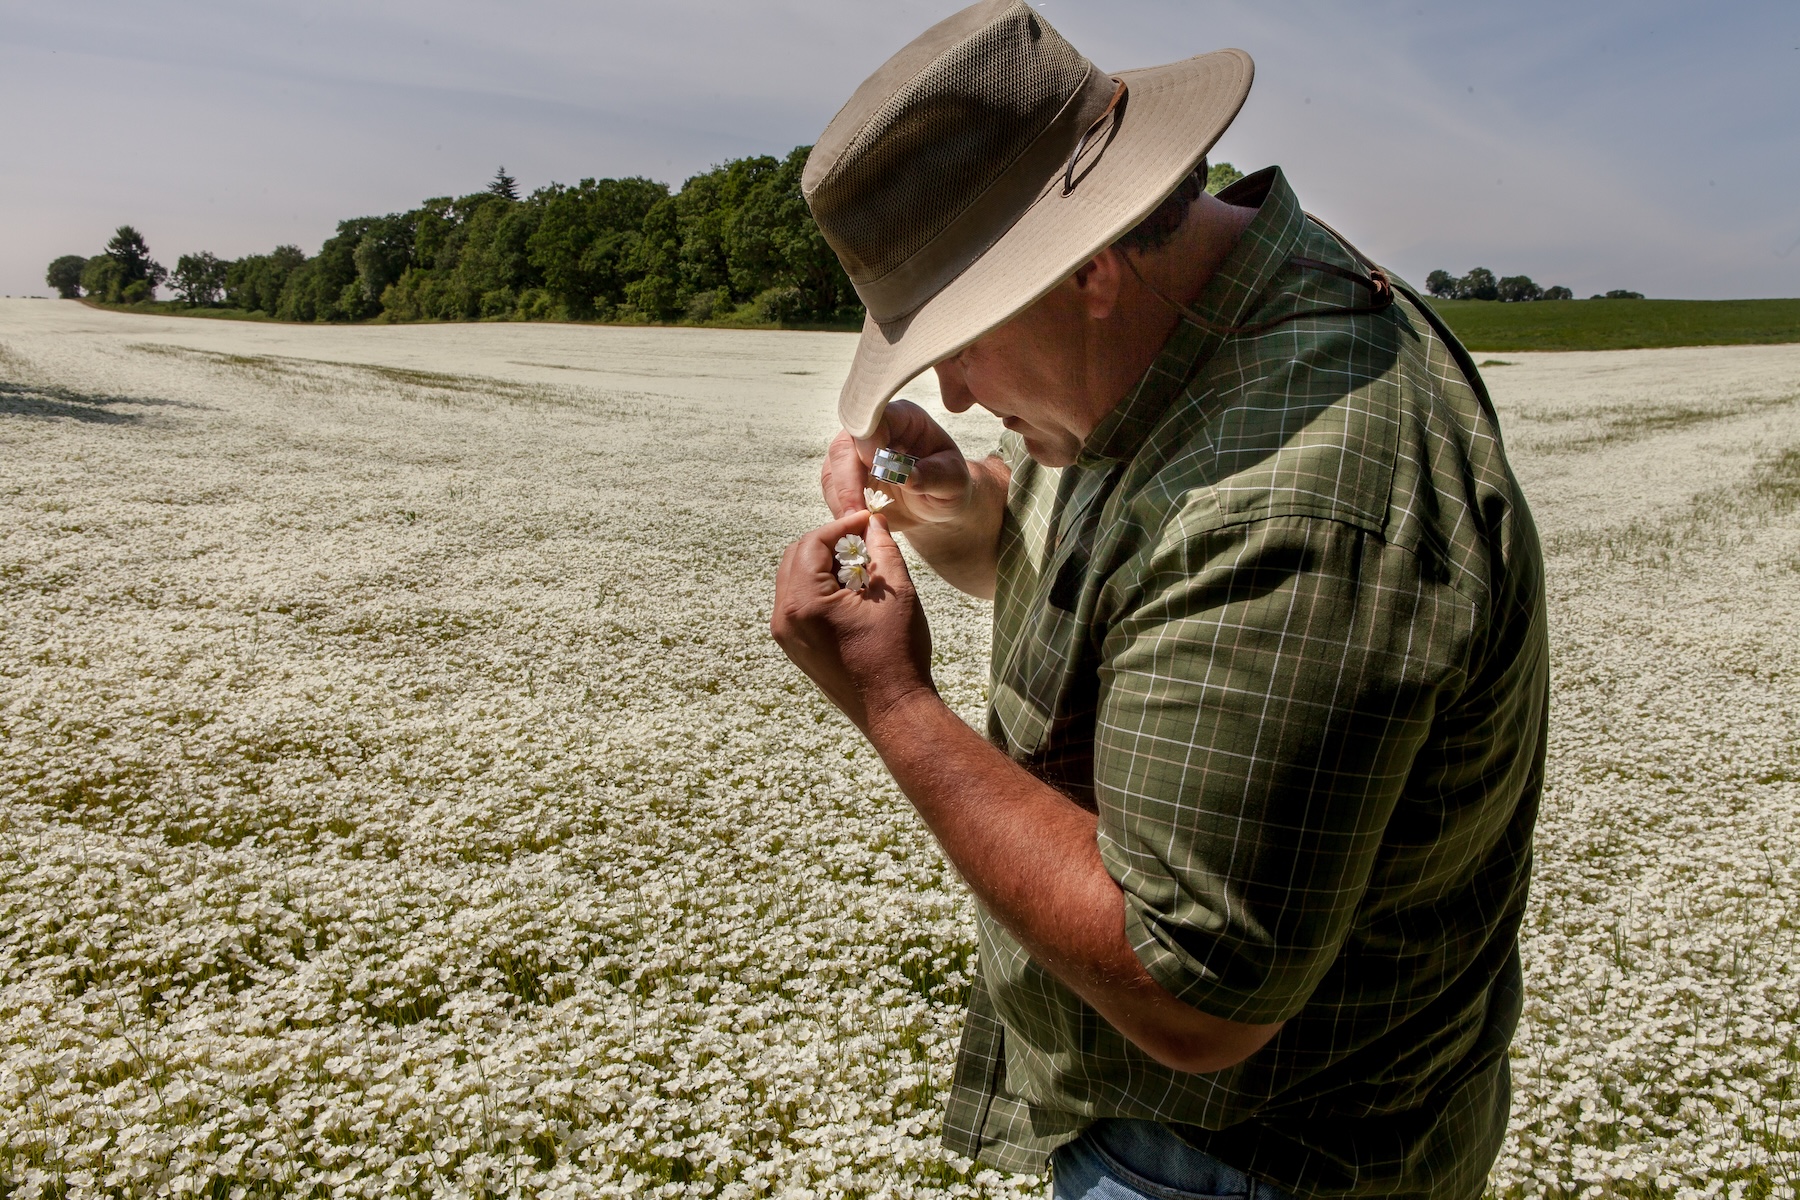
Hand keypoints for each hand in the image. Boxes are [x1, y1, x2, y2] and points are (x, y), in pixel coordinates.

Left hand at [770, 510, 934, 733]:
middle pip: (796, 557)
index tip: (867, 519)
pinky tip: (851, 591)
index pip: (812, 543)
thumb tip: (874, 522)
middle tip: (863, 539)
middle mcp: (785, 618)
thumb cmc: (897, 654)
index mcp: (804, 603)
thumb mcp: (895, 593)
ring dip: (823, 564)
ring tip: (860, 565)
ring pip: (794, 578)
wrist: (893, 709)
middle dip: (829, 542)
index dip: (841, 525)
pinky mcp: (794, 647)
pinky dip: (819, 587)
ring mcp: (786, 635)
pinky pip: (798, 602)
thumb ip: (882, 549)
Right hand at [821, 399, 974, 531]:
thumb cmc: (949, 485)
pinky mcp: (846, 476)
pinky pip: (832, 490)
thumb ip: (935, 476)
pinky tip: (857, 525)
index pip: (874, 419)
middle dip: (848, 482)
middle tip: (858, 514)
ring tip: (859, 525)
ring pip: (833, 470)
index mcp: (903, 419)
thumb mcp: (954, 482)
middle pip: (843, 446)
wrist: (937, 504)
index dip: (869, 442)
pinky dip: (841, 509)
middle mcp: (873, 430)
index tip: (877, 471)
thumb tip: (906, 476)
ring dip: (841, 500)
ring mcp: (855, 453)